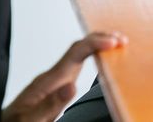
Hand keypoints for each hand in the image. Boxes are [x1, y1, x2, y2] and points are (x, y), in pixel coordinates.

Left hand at [1, 31, 127, 121]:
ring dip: (97, 45)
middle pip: (79, 47)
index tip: (114, 42)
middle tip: (122, 40)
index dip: (96, 43)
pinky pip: (77, 64)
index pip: (75, 52)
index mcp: (48, 81)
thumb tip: (71, 86)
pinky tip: (99, 59)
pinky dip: (91, 56)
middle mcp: (52, 76)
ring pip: (78, 54)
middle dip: (101, 39)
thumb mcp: (30, 120)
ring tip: (117, 44)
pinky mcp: (56, 86)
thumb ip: (50, 105)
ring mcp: (54, 80)